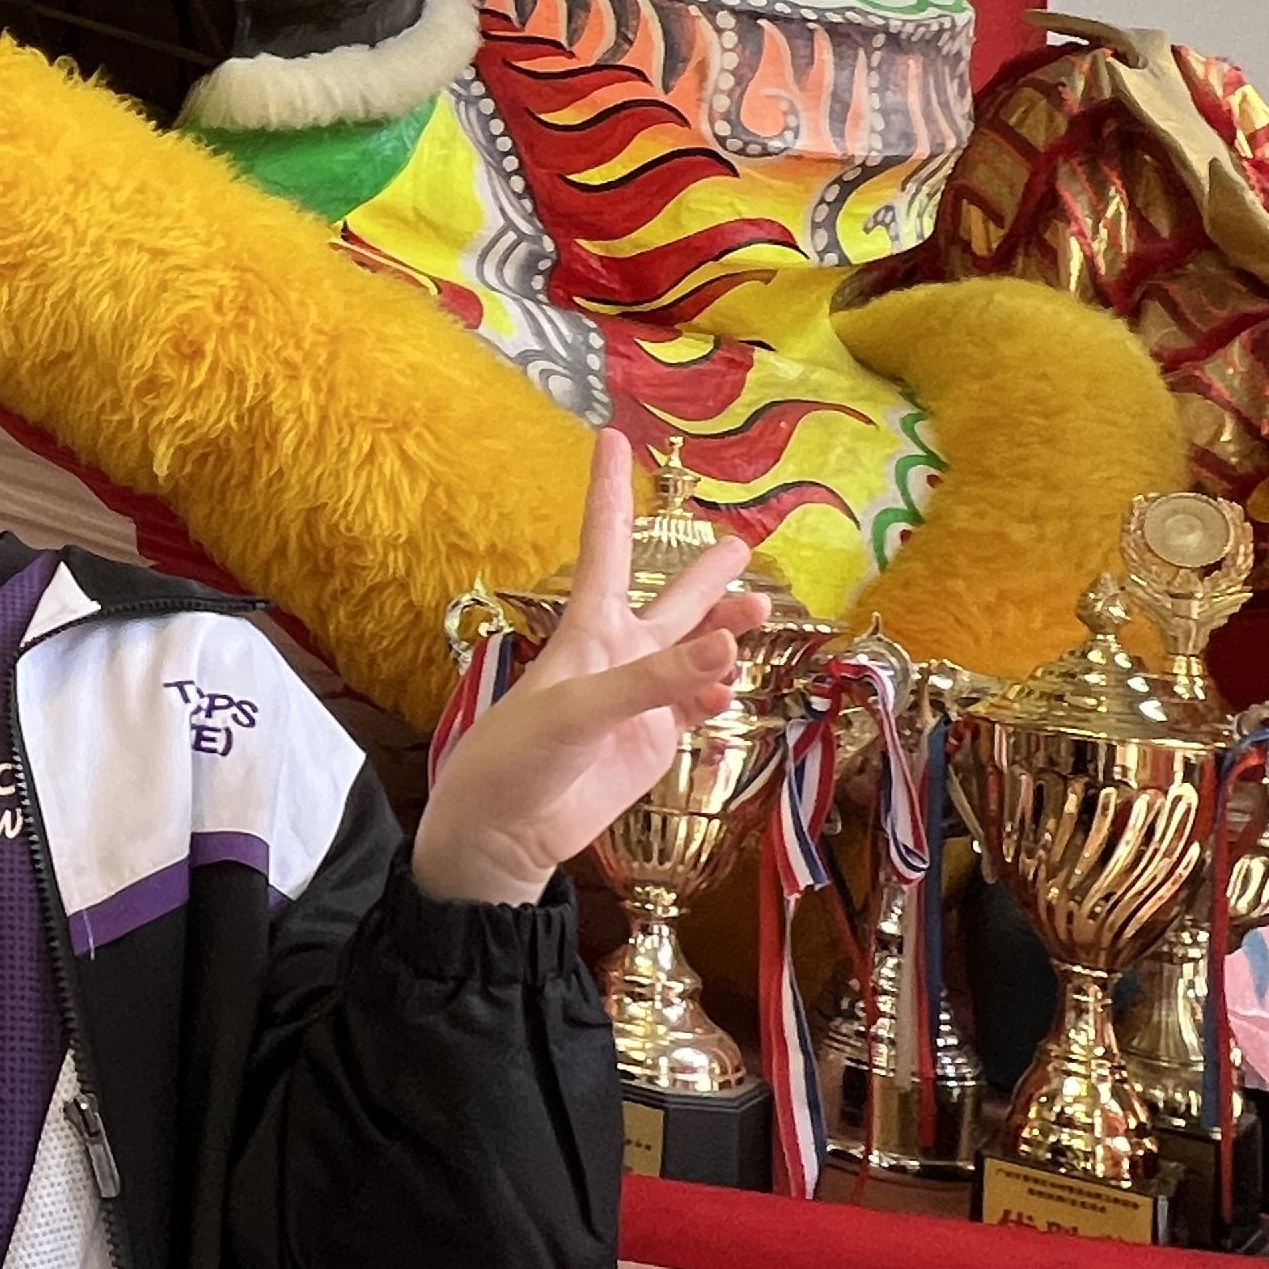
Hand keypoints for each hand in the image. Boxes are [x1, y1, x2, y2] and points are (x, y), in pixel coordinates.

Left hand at [414, 430, 761, 906]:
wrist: (507, 831)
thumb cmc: (521, 755)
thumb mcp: (583, 710)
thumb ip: (659, 680)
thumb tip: (731, 645)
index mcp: (588, 629)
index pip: (605, 544)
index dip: (609, 491)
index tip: (612, 437)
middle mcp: (618, 654)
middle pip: (670, 600)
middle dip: (704, 574)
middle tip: (741, 542)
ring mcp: (639, 698)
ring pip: (695, 652)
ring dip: (726, 632)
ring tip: (761, 611)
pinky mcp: (652, 741)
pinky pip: (694, 706)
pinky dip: (716, 693)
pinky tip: (730, 686)